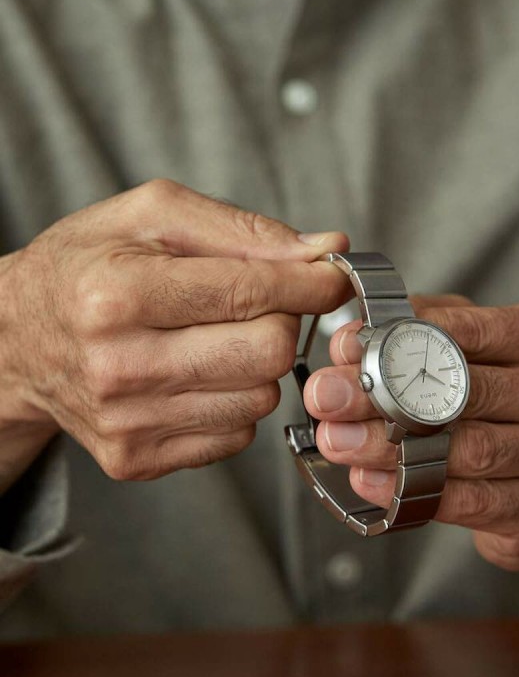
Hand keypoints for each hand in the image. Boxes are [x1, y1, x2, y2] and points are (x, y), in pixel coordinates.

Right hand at [0, 179, 348, 482]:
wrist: (15, 341)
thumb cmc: (85, 268)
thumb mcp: (149, 217)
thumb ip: (242, 229)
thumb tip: (326, 248)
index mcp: (118, 294)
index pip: (251, 293)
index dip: (309, 283)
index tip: (330, 275)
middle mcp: (119, 366)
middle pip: (269, 354)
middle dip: (283, 323)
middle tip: (260, 306)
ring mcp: (128, 422)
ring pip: (260, 398)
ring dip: (259, 365)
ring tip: (216, 339)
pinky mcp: (137, 459)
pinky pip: (235, 435)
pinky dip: (234, 401)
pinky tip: (199, 375)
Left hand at [304, 296, 518, 610]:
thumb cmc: (514, 405)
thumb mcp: (486, 352)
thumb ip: (427, 335)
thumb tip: (353, 339)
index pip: (471, 330)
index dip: (401, 337)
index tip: (346, 346)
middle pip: (463, 391)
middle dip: (382, 393)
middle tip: (326, 396)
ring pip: (463, 449)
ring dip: (387, 447)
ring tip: (335, 441)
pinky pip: (468, 501)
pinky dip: (412, 491)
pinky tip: (370, 481)